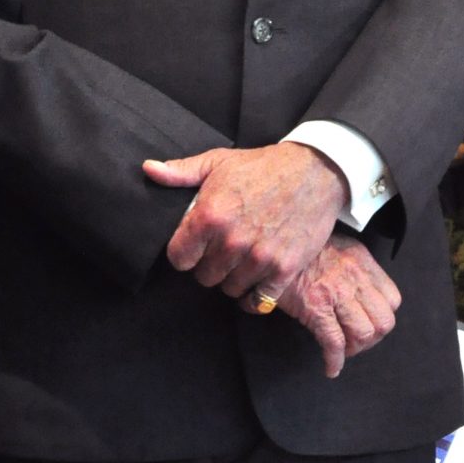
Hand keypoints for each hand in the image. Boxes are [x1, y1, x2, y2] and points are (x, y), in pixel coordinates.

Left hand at [143, 142, 345, 302]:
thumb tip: (148, 170)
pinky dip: (255, 296)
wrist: (315, 171)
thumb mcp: (218, 162)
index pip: (178, 258)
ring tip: (242, 259)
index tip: (196, 246)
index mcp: (209, 215)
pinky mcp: (284, 269)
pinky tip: (256, 281)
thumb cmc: (263, 166)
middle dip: (209, 265)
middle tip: (222, 250)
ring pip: (230, 289)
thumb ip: (181, 172)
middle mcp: (232, 240)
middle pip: (204, 277)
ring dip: (233, 278)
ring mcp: (259, 257)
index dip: (185, 252)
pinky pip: (259, 301)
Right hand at [265, 234, 400, 377]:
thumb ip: (356, 269)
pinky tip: (330, 367)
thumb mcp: (338, 249)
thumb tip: (363, 296)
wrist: (273, 246)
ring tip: (342, 350)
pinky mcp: (315, 307)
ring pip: (363, 334)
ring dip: (354, 349)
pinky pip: (334, 342)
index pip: (393, 300)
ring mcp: (336, 292)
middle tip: (356, 342)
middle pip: (383, 321)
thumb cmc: (303, 251)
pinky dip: (334, 361)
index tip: (369, 324)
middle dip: (372, 339)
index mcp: (362, 261)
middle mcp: (354, 276)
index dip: (382, 318)